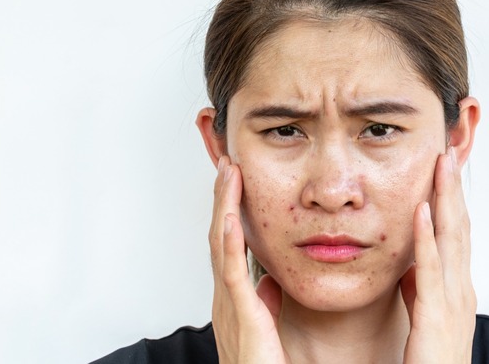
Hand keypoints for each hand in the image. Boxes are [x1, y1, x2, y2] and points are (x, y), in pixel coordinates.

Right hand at [209, 156, 289, 362]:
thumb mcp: (264, 325)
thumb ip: (264, 301)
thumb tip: (269, 281)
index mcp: (232, 296)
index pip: (228, 242)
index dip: (229, 209)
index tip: (235, 180)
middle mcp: (225, 295)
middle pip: (220, 234)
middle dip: (223, 198)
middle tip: (228, 163)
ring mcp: (228, 303)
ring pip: (221, 244)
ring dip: (224, 206)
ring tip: (229, 173)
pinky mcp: (240, 315)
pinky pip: (231, 273)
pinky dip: (230, 242)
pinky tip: (232, 217)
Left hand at [400, 147, 476, 362]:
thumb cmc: (432, 360)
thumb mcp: (425, 316)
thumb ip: (420, 289)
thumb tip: (410, 267)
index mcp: (457, 288)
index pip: (457, 233)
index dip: (452, 199)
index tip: (444, 170)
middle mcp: (460, 289)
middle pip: (460, 227)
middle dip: (454, 189)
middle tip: (447, 152)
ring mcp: (452, 301)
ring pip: (451, 239)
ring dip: (446, 200)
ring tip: (440, 167)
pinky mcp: (435, 315)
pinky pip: (430, 269)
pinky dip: (426, 237)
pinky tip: (422, 211)